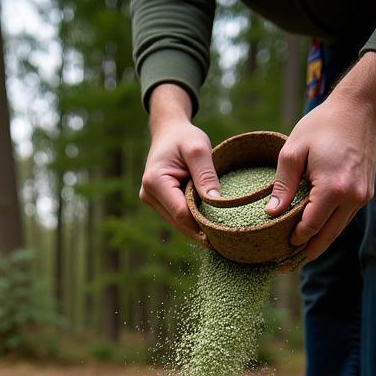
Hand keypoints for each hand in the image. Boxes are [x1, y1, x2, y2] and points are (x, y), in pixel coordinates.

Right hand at [140, 84, 219, 243]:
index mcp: (155, 182)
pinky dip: (194, 223)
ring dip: (198, 230)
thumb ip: (206, 175)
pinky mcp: (159, 204)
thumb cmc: (184, 137)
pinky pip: (179, 219)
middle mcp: (148, 195)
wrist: (169, 132)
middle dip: (201, 232)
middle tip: (227, 243)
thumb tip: (216, 202)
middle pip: (179, 223)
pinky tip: (211, 229)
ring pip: (179, 224)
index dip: (202, 225)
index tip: (224, 232)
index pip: (181, 213)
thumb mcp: (198, 149)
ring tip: (221, 239)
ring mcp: (152, 201)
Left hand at [266, 52, 375, 260]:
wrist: (360, 108)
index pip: (309, 227)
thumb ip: (282, 186)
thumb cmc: (323, 125)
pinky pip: (343, 219)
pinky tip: (313, 234)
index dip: (292, 240)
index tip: (275, 249)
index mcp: (333, 189)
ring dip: (317, 244)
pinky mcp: (365, 193)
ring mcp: (362, 197)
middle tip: (283, 267)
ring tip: (295, 256)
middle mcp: (352, 198)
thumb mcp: (293, 151)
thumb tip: (271, 214)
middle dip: (304, 253)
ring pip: (336, 232)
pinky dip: (328, 229)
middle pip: (325, 238)